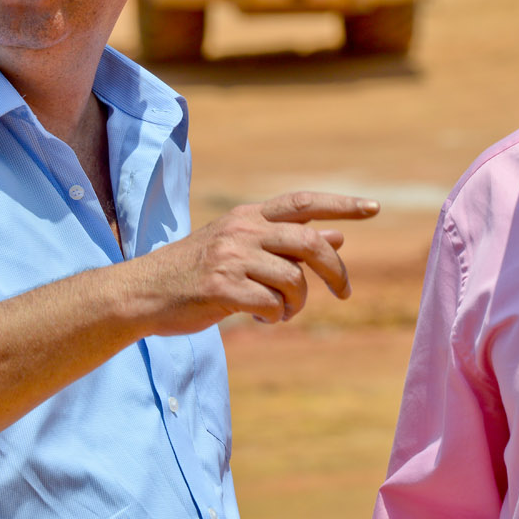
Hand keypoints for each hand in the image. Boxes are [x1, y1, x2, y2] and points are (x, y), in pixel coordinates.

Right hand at [126, 190, 379, 334]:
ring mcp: (231, 258)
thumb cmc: (196, 271)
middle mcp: (242, 230)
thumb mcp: (240, 246)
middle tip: (345, 293)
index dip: (341, 204)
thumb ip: (286, 241)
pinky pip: (272, 305)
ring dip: (297, 304)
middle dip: (336, 271)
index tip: (375, 208)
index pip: (303, 202)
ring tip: (280, 311)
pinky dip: (274, 316)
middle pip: (310, 243)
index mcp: (248, 216)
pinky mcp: (222, 288)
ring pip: (294, 280)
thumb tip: (338, 235)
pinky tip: (258, 317)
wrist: (143, 292)